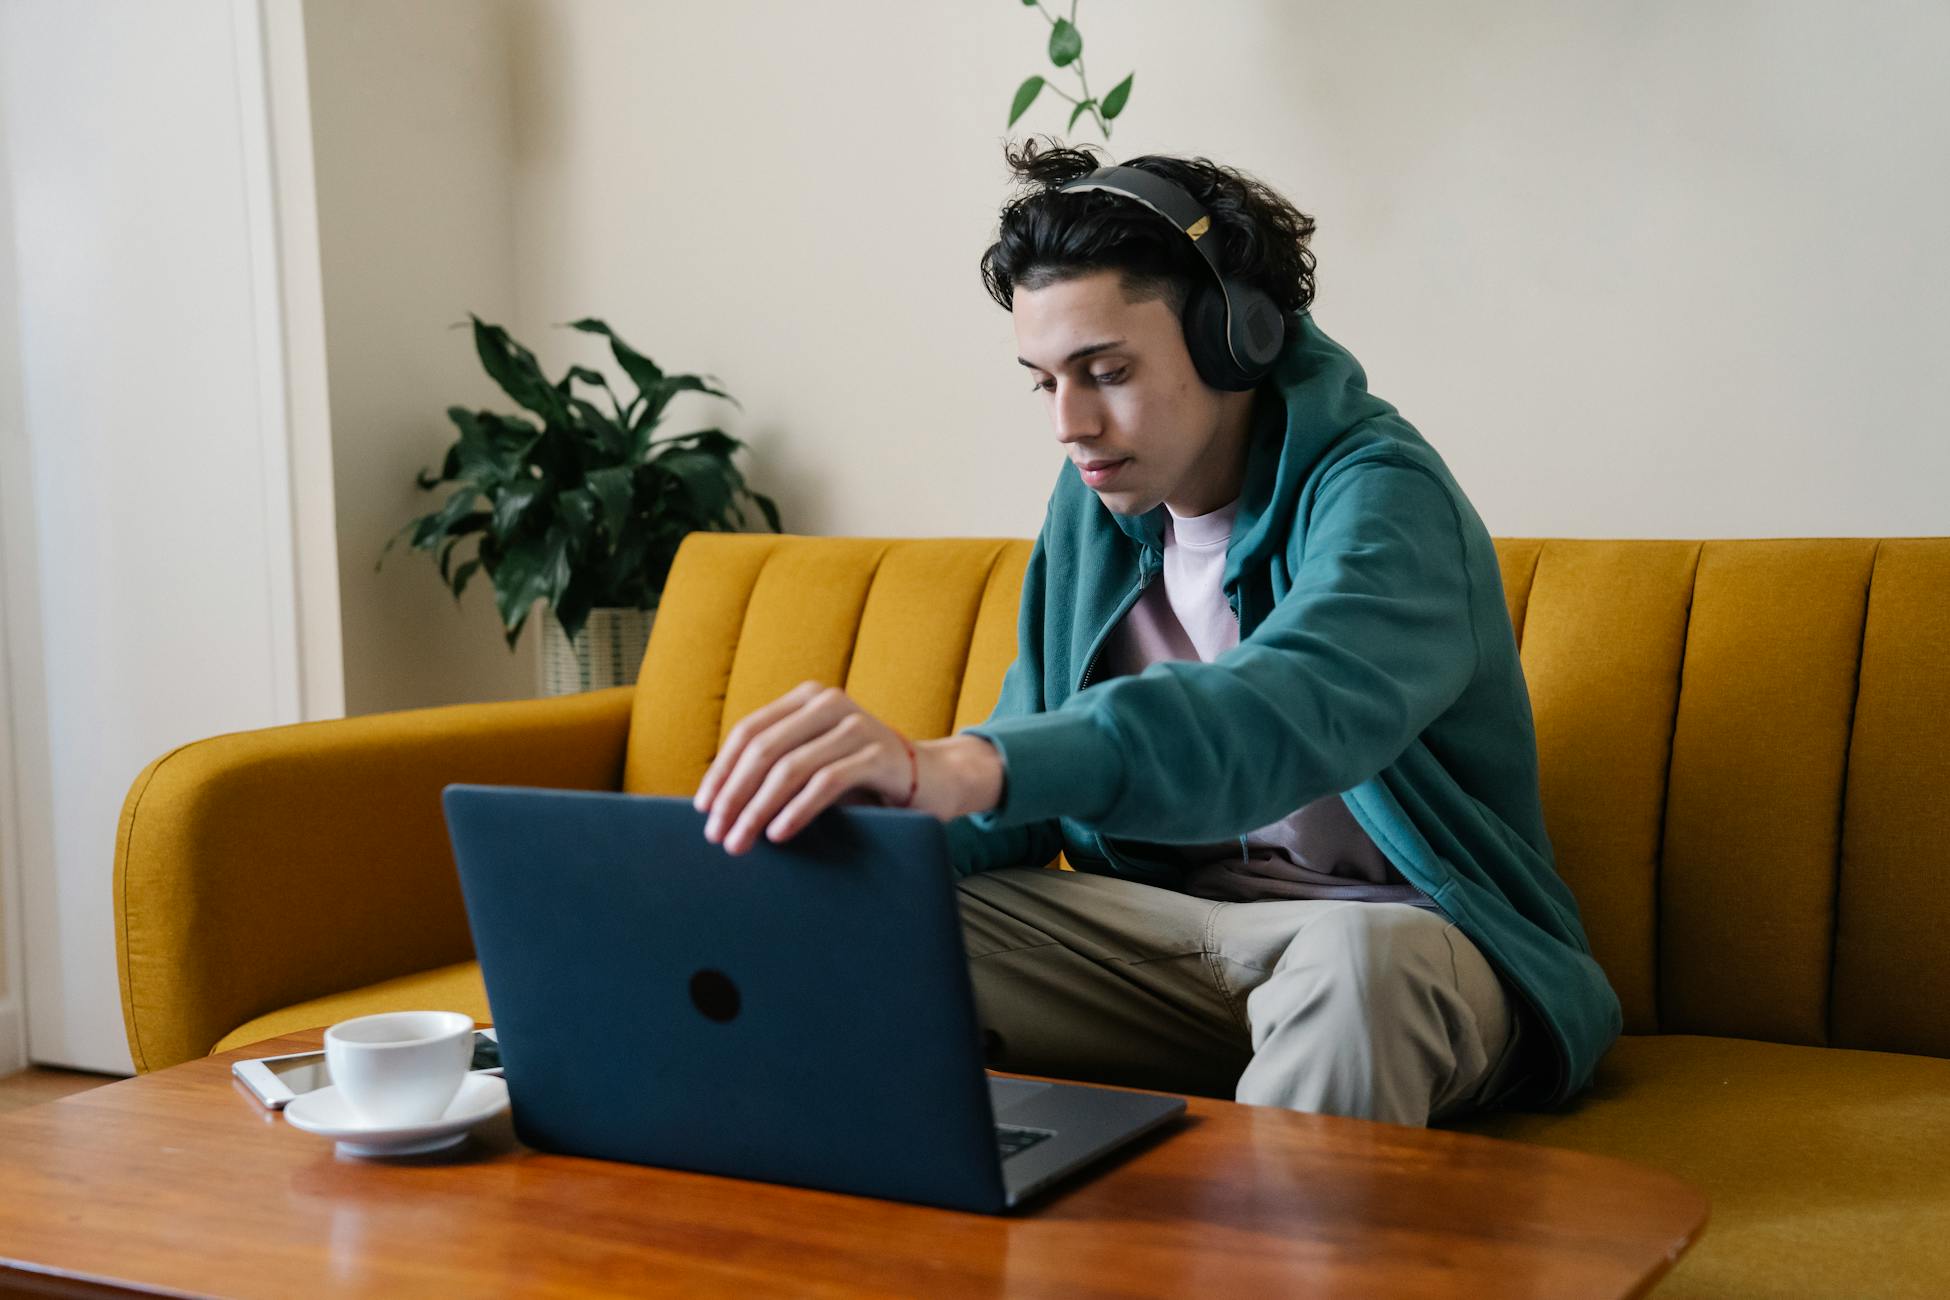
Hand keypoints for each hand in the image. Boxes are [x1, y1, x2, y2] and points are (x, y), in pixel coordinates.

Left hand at [691, 681, 1003, 854]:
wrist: (935, 781)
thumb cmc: (865, 780)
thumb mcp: (815, 766)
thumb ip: (776, 772)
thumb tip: (719, 806)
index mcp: (807, 699)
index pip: (749, 732)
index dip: (722, 771)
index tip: (704, 808)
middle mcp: (830, 702)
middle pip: (763, 749)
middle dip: (734, 795)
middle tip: (717, 834)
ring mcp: (857, 725)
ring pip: (789, 767)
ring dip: (758, 810)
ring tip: (741, 842)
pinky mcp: (880, 753)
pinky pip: (826, 782)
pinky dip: (797, 810)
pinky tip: (780, 833)